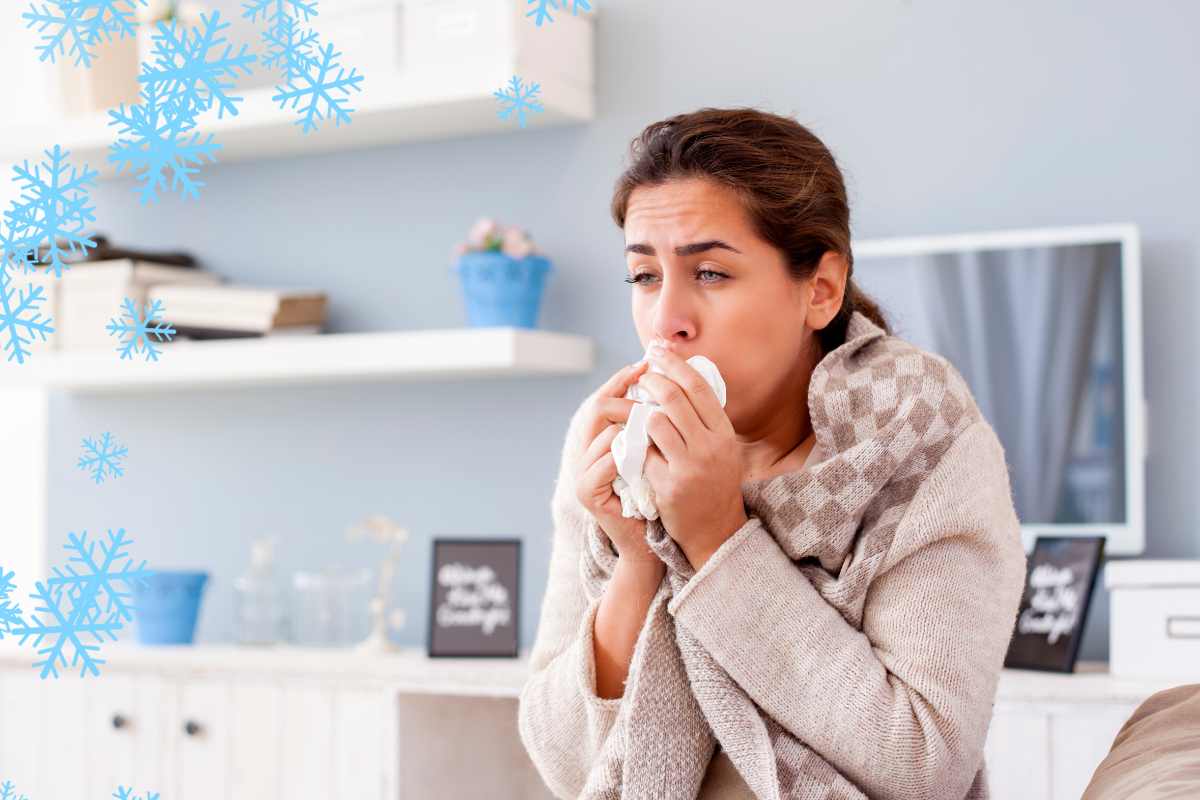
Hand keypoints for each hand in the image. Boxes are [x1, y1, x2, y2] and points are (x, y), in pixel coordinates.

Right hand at [572, 360, 661, 563]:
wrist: (648, 545)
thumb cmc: (660, 498)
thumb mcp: (660, 455)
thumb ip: (656, 425)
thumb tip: (672, 383)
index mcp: (603, 442)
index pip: (605, 401)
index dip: (621, 380)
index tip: (646, 363)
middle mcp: (587, 454)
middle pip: (596, 410)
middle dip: (621, 391)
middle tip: (645, 376)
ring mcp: (584, 473)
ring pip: (602, 434)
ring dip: (629, 422)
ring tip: (652, 411)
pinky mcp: (588, 493)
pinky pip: (605, 464)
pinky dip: (625, 453)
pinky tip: (645, 447)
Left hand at [638, 348, 748, 569]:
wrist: (716, 531)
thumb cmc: (714, 482)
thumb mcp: (721, 447)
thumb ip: (704, 418)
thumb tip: (682, 375)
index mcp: (724, 433)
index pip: (698, 387)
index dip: (676, 365)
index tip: (658, 352)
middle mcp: (710, 447)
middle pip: (673, 399)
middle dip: (651, 381)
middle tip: (640, 377)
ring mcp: (690, 467)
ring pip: (654, 422)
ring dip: (639, 413)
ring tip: (633, 412)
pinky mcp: (669, 485)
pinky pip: (643, 453)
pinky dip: (633, 445)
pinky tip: (629, 442)